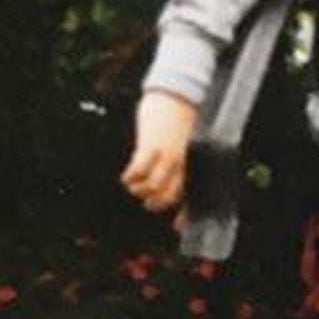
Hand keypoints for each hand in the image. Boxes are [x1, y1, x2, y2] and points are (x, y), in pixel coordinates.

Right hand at [121, 91, 199, 213]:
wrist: (178, 92)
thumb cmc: (182, 115)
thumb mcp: (187, 141)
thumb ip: (182, 159)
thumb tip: (173, 175)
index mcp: (192, 161)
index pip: (189, 193)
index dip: (185, 214)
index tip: (177, 227)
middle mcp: (182, 161)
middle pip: (169, 195)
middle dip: (155, 202)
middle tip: (145, 197)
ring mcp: (168, 153)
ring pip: (153, 187)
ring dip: (139, 190)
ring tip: (134, 184)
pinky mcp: (152, 144)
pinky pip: (139, 169)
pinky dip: (130, 177)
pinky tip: (127, 176)